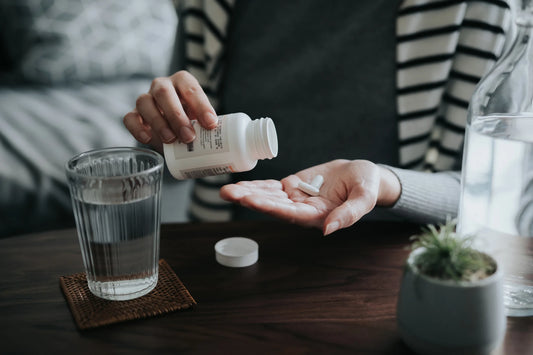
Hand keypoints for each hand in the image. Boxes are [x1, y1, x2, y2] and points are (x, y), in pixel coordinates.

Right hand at [123, 70, 217, 151]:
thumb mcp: (204, 121)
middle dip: (176, 115)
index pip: (190, 87)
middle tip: (188, 137)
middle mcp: (162, 86)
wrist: (174, 132)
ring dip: (158, 122)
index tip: (210, 124)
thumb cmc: (194, 123)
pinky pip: (130, 117)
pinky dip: (137, 128)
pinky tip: (148, 139)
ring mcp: (146, 99)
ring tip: (171, 140)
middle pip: (164, 92)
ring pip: (144, 102)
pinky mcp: (134, 115)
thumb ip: (214, 127)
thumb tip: (237, 144)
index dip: (200, 105)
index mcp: (183, 82)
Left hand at [220, 160, 400, 234]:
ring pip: (268, 196)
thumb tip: (328, 230)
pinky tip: (240, 185)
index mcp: (318, 216)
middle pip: (273, 206)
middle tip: (228, 193)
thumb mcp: (364, 197)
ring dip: (247, 193)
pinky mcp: (293, 186)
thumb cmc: (367, 186)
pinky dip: (256, 185)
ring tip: (226, 190)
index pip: (290, 214)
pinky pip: (272, 187)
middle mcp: (302, 210)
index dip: (271, 208)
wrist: (362, 175)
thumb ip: (349, 215)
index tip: (251, 201)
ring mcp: (295, 198)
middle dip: (250, 199)